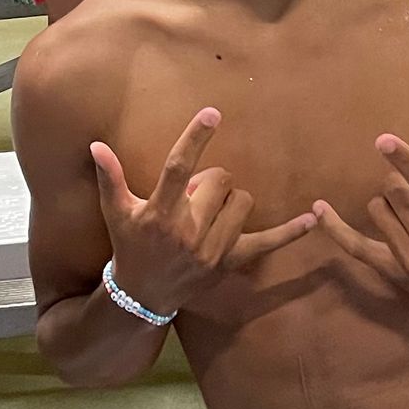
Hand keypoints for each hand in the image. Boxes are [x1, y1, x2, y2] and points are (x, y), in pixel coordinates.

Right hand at [90, 109, 315, 315]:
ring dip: (229, 199)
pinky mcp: (230, 261)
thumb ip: (110, 178)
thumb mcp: (117, 213)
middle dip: (211, 179)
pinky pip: (267, 243)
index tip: (213, 113)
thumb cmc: (130, 246)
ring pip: (242, 201)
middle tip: (193, 195)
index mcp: (160, 214)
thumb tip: (97, 145)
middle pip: (220, 180)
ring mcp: (213, 249)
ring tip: (208, 212)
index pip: (179, 167)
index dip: (196, 138)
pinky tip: (312, 218)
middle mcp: (188, 231)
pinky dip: (290, 232)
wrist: (143, 295)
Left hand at [312, 135, 408, 331]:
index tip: (382, 140)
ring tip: (406, 207)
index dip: (404, 160)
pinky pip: (357, 248)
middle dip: (398, 182)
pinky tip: (317, 209)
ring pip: (378, 211)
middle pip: (394, 193)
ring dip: (386, 201)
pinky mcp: (397, 273)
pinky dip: (337, 229)